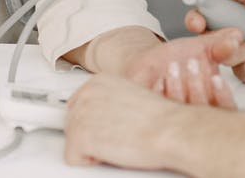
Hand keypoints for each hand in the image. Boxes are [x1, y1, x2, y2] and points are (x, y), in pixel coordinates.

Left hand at [65, 73, 232, 170]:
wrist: (172, 130)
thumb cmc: (161, 119)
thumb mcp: (132, 97)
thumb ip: (111, 102)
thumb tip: (104, 115)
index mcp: (98, 82)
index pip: (78, 106)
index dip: (95, 124)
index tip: (106, 128)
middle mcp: (86, 93)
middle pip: (72, 124)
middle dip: (92, 136)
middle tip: (117, 138)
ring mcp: (80, 114)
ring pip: (72, 141)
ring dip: (94, 148)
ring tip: (119, 143)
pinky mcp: (80, 136)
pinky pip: (73, 158)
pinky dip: (91, 162)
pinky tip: (113, 152)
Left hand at [122, 28, 242, 106]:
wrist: (151, 63)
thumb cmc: (179, 58)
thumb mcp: (202, 48)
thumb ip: (220, 46)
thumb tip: (236, 37)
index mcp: (213, 101)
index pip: (226, 110)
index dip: (222, 96)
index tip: (216, 78)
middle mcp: (196, 114)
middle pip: (202, 112)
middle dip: (197, 86)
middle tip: (192, 63)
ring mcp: (175, 115)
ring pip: (180, 111)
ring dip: (178, 87)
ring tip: (173, 66)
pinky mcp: (155, 112)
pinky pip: (157, 109)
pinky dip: (159, 93)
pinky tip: (159, 80)